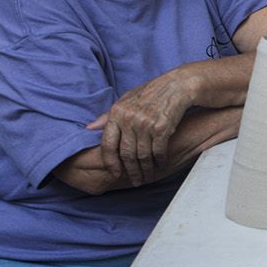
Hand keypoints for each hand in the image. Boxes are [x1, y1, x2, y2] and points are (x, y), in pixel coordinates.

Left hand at [87, 68, 198, 185]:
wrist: (177, 85)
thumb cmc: (150, 93)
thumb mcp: (125, 100)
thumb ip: (107, 116)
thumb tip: (89, 128)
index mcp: (117, 113)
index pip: (108, 144)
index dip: (110, 162)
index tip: (115, 173)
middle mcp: (129, 119)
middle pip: (126, 153)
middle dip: (131, 170)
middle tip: (135, 180)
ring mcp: (145, 124)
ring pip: (142, 155)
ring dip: (145, 169)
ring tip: (147, 176)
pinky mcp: (162, 128)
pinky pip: (158, 151)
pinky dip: (159, 160)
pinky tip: (160, 164)